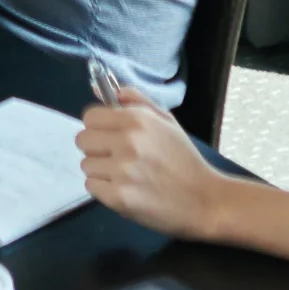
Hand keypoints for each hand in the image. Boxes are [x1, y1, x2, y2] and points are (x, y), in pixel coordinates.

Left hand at [76, 96, 221, 239]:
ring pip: (86, 165)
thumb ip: (134, 100)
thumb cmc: (185, 159)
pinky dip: (105, 190)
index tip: (111, 136)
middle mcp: (126, 143)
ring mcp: (121, 171)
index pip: (89, 116)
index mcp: (136, 120)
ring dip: (102, 171)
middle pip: (82, 140)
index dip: (99, 127)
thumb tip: (97, 89)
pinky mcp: (119, 198)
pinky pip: (92, 187)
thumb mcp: (166, 121)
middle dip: (97, 148)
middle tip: (119, 158)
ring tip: (127, 176)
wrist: (206, 201)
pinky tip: (126, 190)